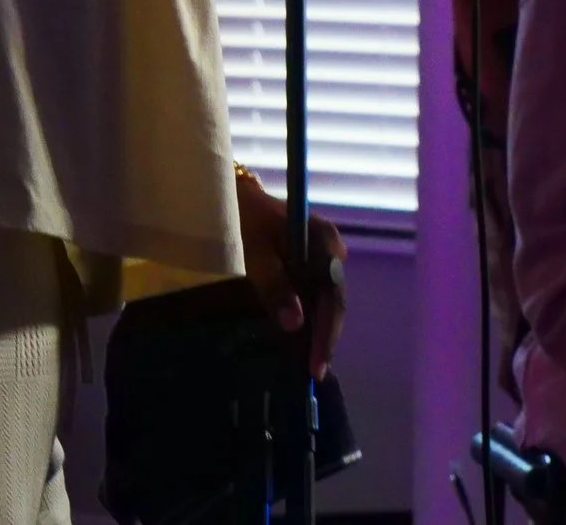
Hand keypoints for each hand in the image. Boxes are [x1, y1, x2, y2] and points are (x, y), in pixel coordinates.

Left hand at [233, 169, 347, 377]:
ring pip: (323, 303)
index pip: (332, 296)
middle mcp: (330, 251)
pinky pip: (311, 296)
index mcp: (324, 240)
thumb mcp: (253, 248)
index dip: (326, 332)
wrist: (233, 193)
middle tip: (310, 373)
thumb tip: (295, 324)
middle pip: (332, 302)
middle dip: (321, 338)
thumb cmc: (243, 215)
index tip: (315, 364)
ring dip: (313, 332)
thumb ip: (274, 283)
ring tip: (304, 366)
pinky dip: (304, 318)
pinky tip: (296, 342)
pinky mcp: (308, 265)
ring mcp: (321, 259)